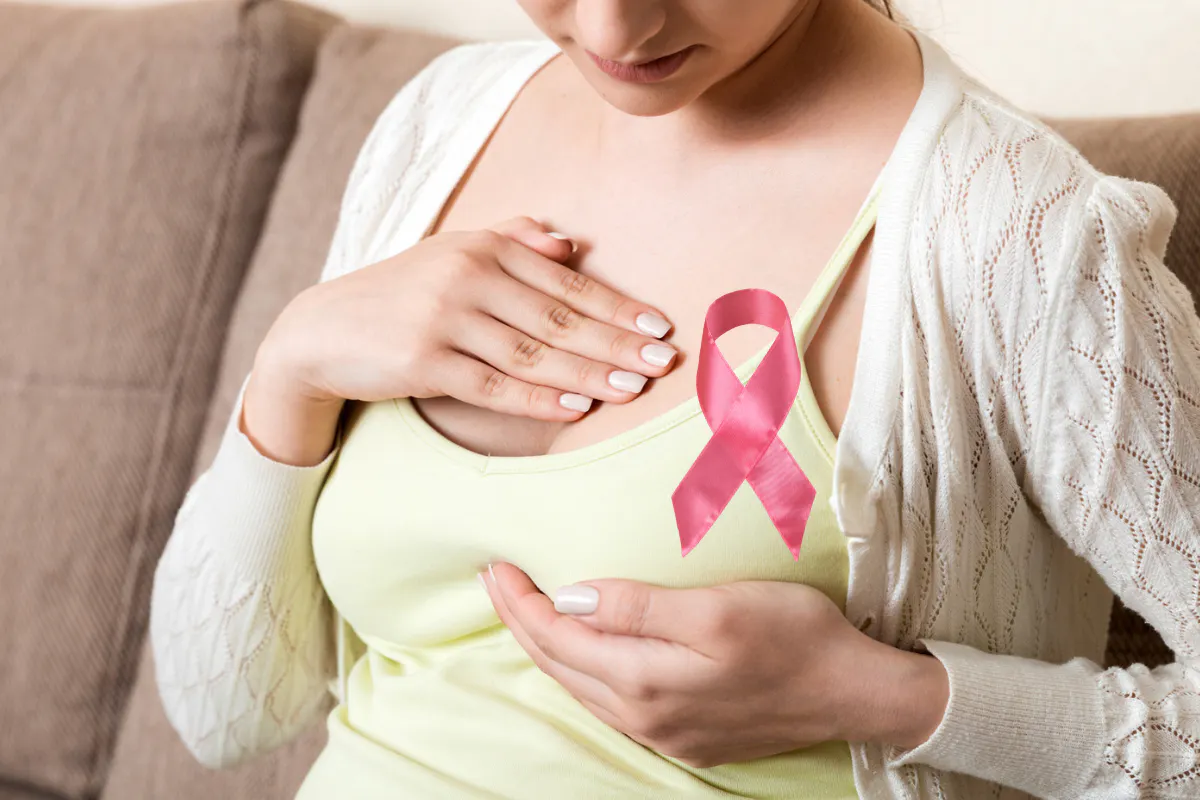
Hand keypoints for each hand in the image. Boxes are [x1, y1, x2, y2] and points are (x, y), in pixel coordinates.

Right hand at [259, 216, 677, 419]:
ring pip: (532, 353)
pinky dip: (537, 399)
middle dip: (615, 343)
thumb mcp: (452, 254)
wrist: (322, 330)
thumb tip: (570, 242)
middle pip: (558, 317)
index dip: (617, 306)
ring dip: (587, 374)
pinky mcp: (422, 361)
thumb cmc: (401, 294)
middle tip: (662, 363)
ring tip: (632, 389)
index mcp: (484, 248)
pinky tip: (575, 410)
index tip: (659, 327)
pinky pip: (492, 386)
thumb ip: (512, 241)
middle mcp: (467, 277)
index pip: (566, 282)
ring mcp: (443, 319)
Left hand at [478, 562, 948, 767]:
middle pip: (559, 667)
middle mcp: (645, 717)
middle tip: (495, 581)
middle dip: (522, 622)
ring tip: (525, 611)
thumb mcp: (717, 609)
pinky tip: (581, 652)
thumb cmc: (794, 637)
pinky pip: (609, 703)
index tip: (494, 566)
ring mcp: (664, 733)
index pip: (558, 638)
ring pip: (581, 688)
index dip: (520, 602)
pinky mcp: (684, 735)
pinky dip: (581, 671)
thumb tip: (570, 597)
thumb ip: (638, 606)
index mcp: (646, 682)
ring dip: (547, 648)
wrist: (853, 693)